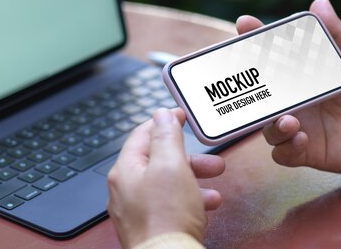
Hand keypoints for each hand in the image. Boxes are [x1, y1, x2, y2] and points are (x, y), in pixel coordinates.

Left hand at [107, 108, 224, 248]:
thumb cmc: (166, 217)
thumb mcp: (171, 165)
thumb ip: (166, 137)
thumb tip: (161, 115)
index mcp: (126, 170)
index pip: (142, 134)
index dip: (164, 122)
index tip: (181, 116)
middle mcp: (126, 190)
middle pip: (159, 161)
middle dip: (189, 158)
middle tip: (209, 158)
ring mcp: (137, 210)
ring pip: (168, 184)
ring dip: (194, 180)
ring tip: (214, 186)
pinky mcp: (150, 226)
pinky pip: (171, 205)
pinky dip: (190, 200)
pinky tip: (206, 205)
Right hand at [236, 0, 340, 182]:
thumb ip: (338, 33)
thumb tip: (319, 3)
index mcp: (302, 71)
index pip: (271, 52)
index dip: (254, 37)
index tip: (245, 24)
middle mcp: (293, 97)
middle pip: (259, 89)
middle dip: (246, 81)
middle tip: (248, 76)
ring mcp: (297, 124)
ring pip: (266, 124)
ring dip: (271, 121)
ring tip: (289, 119)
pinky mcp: (304, 149)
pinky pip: (283, 151)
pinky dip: (286, 145)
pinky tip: (301, 138)